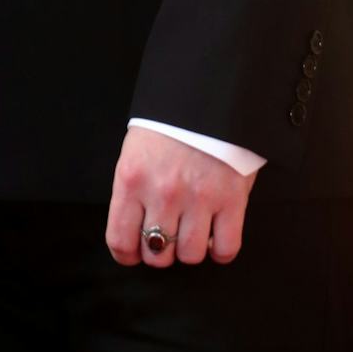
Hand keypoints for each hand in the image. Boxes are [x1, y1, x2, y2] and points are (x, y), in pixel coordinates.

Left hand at [105, 128, 257, 268]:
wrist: (206, 96)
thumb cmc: (166, 125)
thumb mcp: (135, 152)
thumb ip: (133, 191)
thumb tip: (135, 231)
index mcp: (131, 179)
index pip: (121, 240)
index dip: (127, 254)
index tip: (134, 251)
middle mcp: (163, 193)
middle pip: (158, 255)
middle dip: (161, 251)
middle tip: (167, 236)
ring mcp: (199, 198)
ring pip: (191, 255)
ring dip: (191, 248)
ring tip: (192, 230)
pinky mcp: (231, 199)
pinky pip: (226, 248)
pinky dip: (222, 250)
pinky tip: (217, 236)